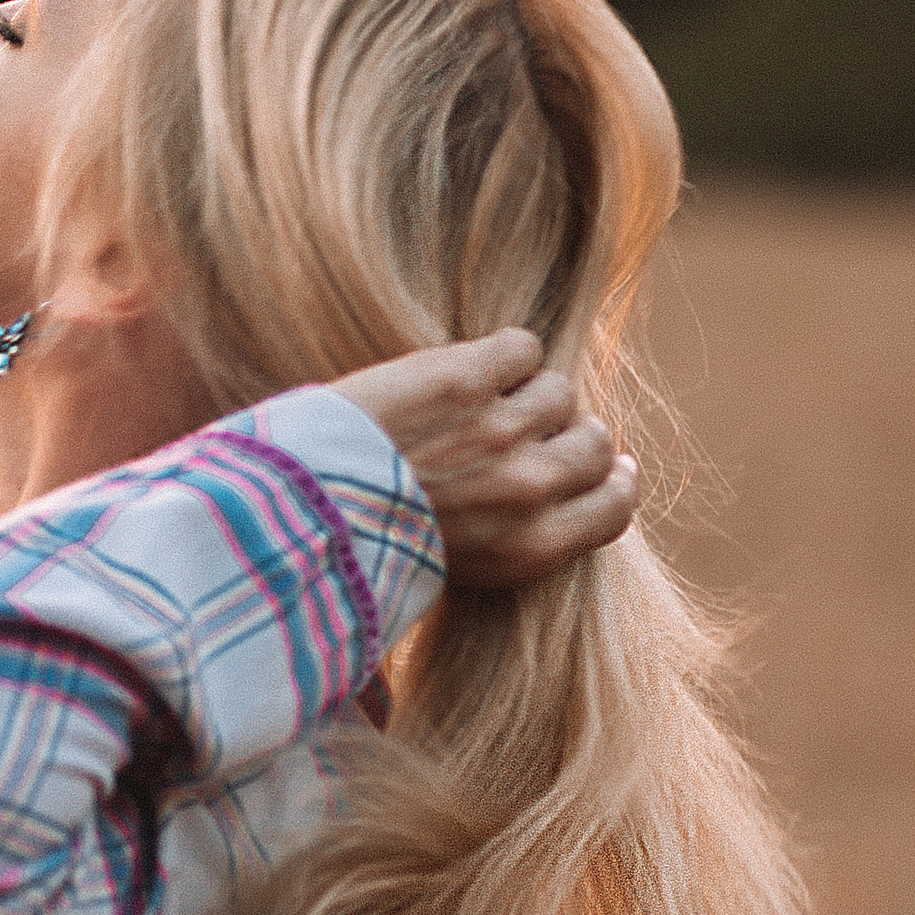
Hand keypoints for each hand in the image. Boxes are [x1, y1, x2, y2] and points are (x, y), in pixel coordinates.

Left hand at [335, 330, 638, 587]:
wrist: (299, 508)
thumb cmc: (371, 541)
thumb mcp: (462, 567)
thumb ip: (523, 534)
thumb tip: (596, 486)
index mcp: (529, 550)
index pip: (616, 508)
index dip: (616, 481)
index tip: (612, 467)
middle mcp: (528, 491)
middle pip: (596, 443)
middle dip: (570, 434)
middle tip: (529, 430)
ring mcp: (500, 431)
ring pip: (558, 391)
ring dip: (527, 392)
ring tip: (479, 404)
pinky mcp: (465, 378)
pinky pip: (521, 348)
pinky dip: (502, 354)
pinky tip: (468, 369)